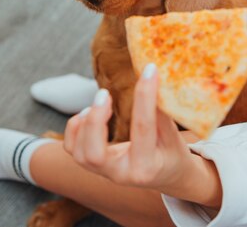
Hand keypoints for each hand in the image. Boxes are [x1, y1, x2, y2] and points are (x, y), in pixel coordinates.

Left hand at [63, 64, 221, 206]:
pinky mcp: (92, 165)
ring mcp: (104, 172)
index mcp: (147, 167)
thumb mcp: (174, 134)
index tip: (149, 70)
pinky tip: (88, 112)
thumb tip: (151, 75)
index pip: (142, 128)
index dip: (145, 96)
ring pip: (80, 153)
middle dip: (95, 121)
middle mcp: (121, 174)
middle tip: (105, 93)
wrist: (165, 175)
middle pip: (94, 154)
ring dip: (85, 123)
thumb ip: (161, 111)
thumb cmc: (171, 151)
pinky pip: (72, 148)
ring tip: (101, 100)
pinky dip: (75, 127)